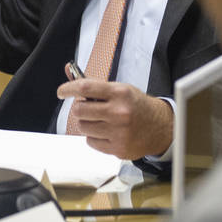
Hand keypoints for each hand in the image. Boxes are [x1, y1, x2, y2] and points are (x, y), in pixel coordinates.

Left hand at [58, 75, 172, 158]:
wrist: (160, 127)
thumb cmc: (136, 106)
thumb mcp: (120, 89)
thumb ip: (94, 84)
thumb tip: (69, 73)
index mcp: (120, 93)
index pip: (85, 87)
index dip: (68, 89)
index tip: (61, 92)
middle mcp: (119, 112)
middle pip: (79, 110)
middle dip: (80, 109)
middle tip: (88, 108)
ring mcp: (119, 132)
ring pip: (83, 127)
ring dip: (87, 123)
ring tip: (102, 121)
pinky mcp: (118, 148)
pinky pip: (90, 142)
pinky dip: (94, 137)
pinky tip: (107, 132)